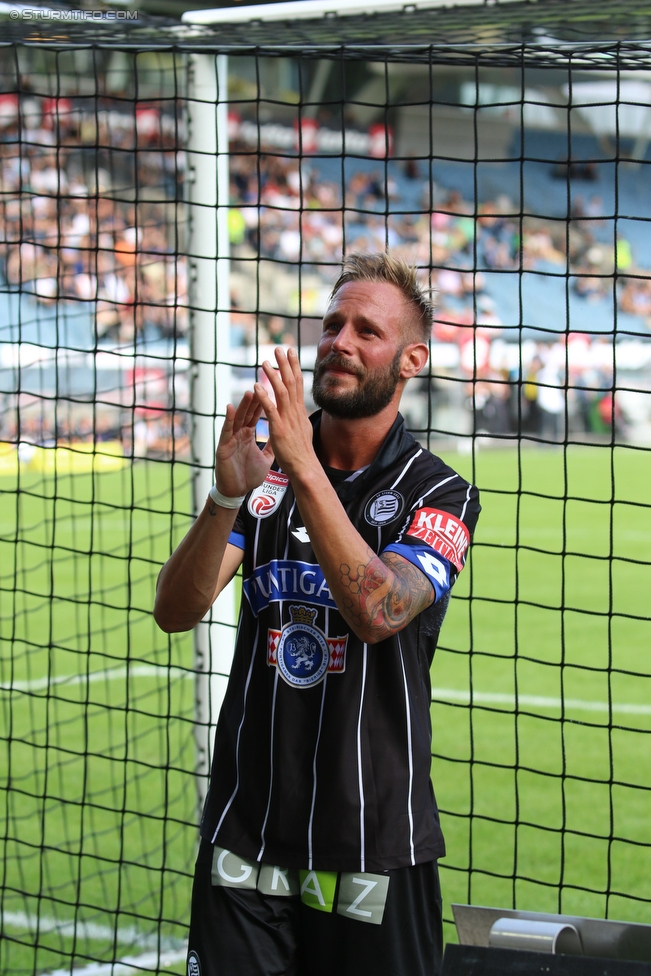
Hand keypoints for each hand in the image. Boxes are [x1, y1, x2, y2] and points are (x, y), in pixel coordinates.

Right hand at [215, 391, 273, 496]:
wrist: (236, 492)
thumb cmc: (248, 476)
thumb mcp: (265, 459)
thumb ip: (271, 446)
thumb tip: (281, 436)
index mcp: (248, 435)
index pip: (256, 415)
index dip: (262, 403)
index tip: (270, 389)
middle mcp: (238, 434)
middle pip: (247, 413)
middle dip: (255, 399)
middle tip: (262, 383)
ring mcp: (230, 439)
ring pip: (237, 419)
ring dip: (243, 406)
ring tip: (250, 392)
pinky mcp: (223, 447)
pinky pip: (226, 431)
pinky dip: (228, 419)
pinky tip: (230, 408)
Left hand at [254, 347, 316, 478]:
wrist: (305, 468)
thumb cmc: (302, 452)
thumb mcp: (303, 429)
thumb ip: (299, 417)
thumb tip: (300, 409)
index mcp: (299, 411)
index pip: (298, 384)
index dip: (294, 367)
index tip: (291, 352)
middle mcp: (295, 412)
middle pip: (291, 383)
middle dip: (285, 365)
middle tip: (279, 348)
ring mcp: (288, 420)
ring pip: (282, 393)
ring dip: (273, 377)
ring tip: (264, 363)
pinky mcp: (279, 430)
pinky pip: (271, 411)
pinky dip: (264, 398)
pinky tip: (257, 387)